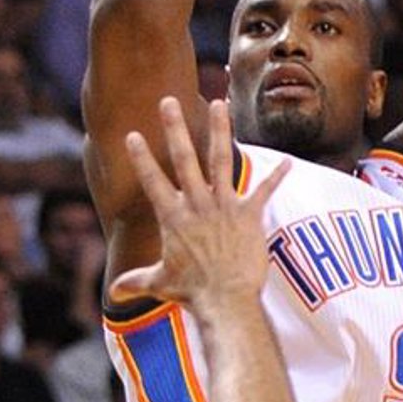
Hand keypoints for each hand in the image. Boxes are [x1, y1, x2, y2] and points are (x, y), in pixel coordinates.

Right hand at [113, 97, 288, 314]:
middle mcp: (197, 205)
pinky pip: (264, 191)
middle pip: (184, 158)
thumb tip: (115, 293)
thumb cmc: (192, 293)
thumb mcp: (159, 284)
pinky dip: (277, 177)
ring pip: (220, 160)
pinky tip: (287, 162)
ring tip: (219, 103)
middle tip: (169, 101)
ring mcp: (224, 207)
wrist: (226, 301)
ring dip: (220, 129)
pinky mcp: (249, 216)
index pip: (153, 181)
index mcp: (173, 218)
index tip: (133, 134)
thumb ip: (136, 281)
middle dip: (175, 127)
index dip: (141, 157)